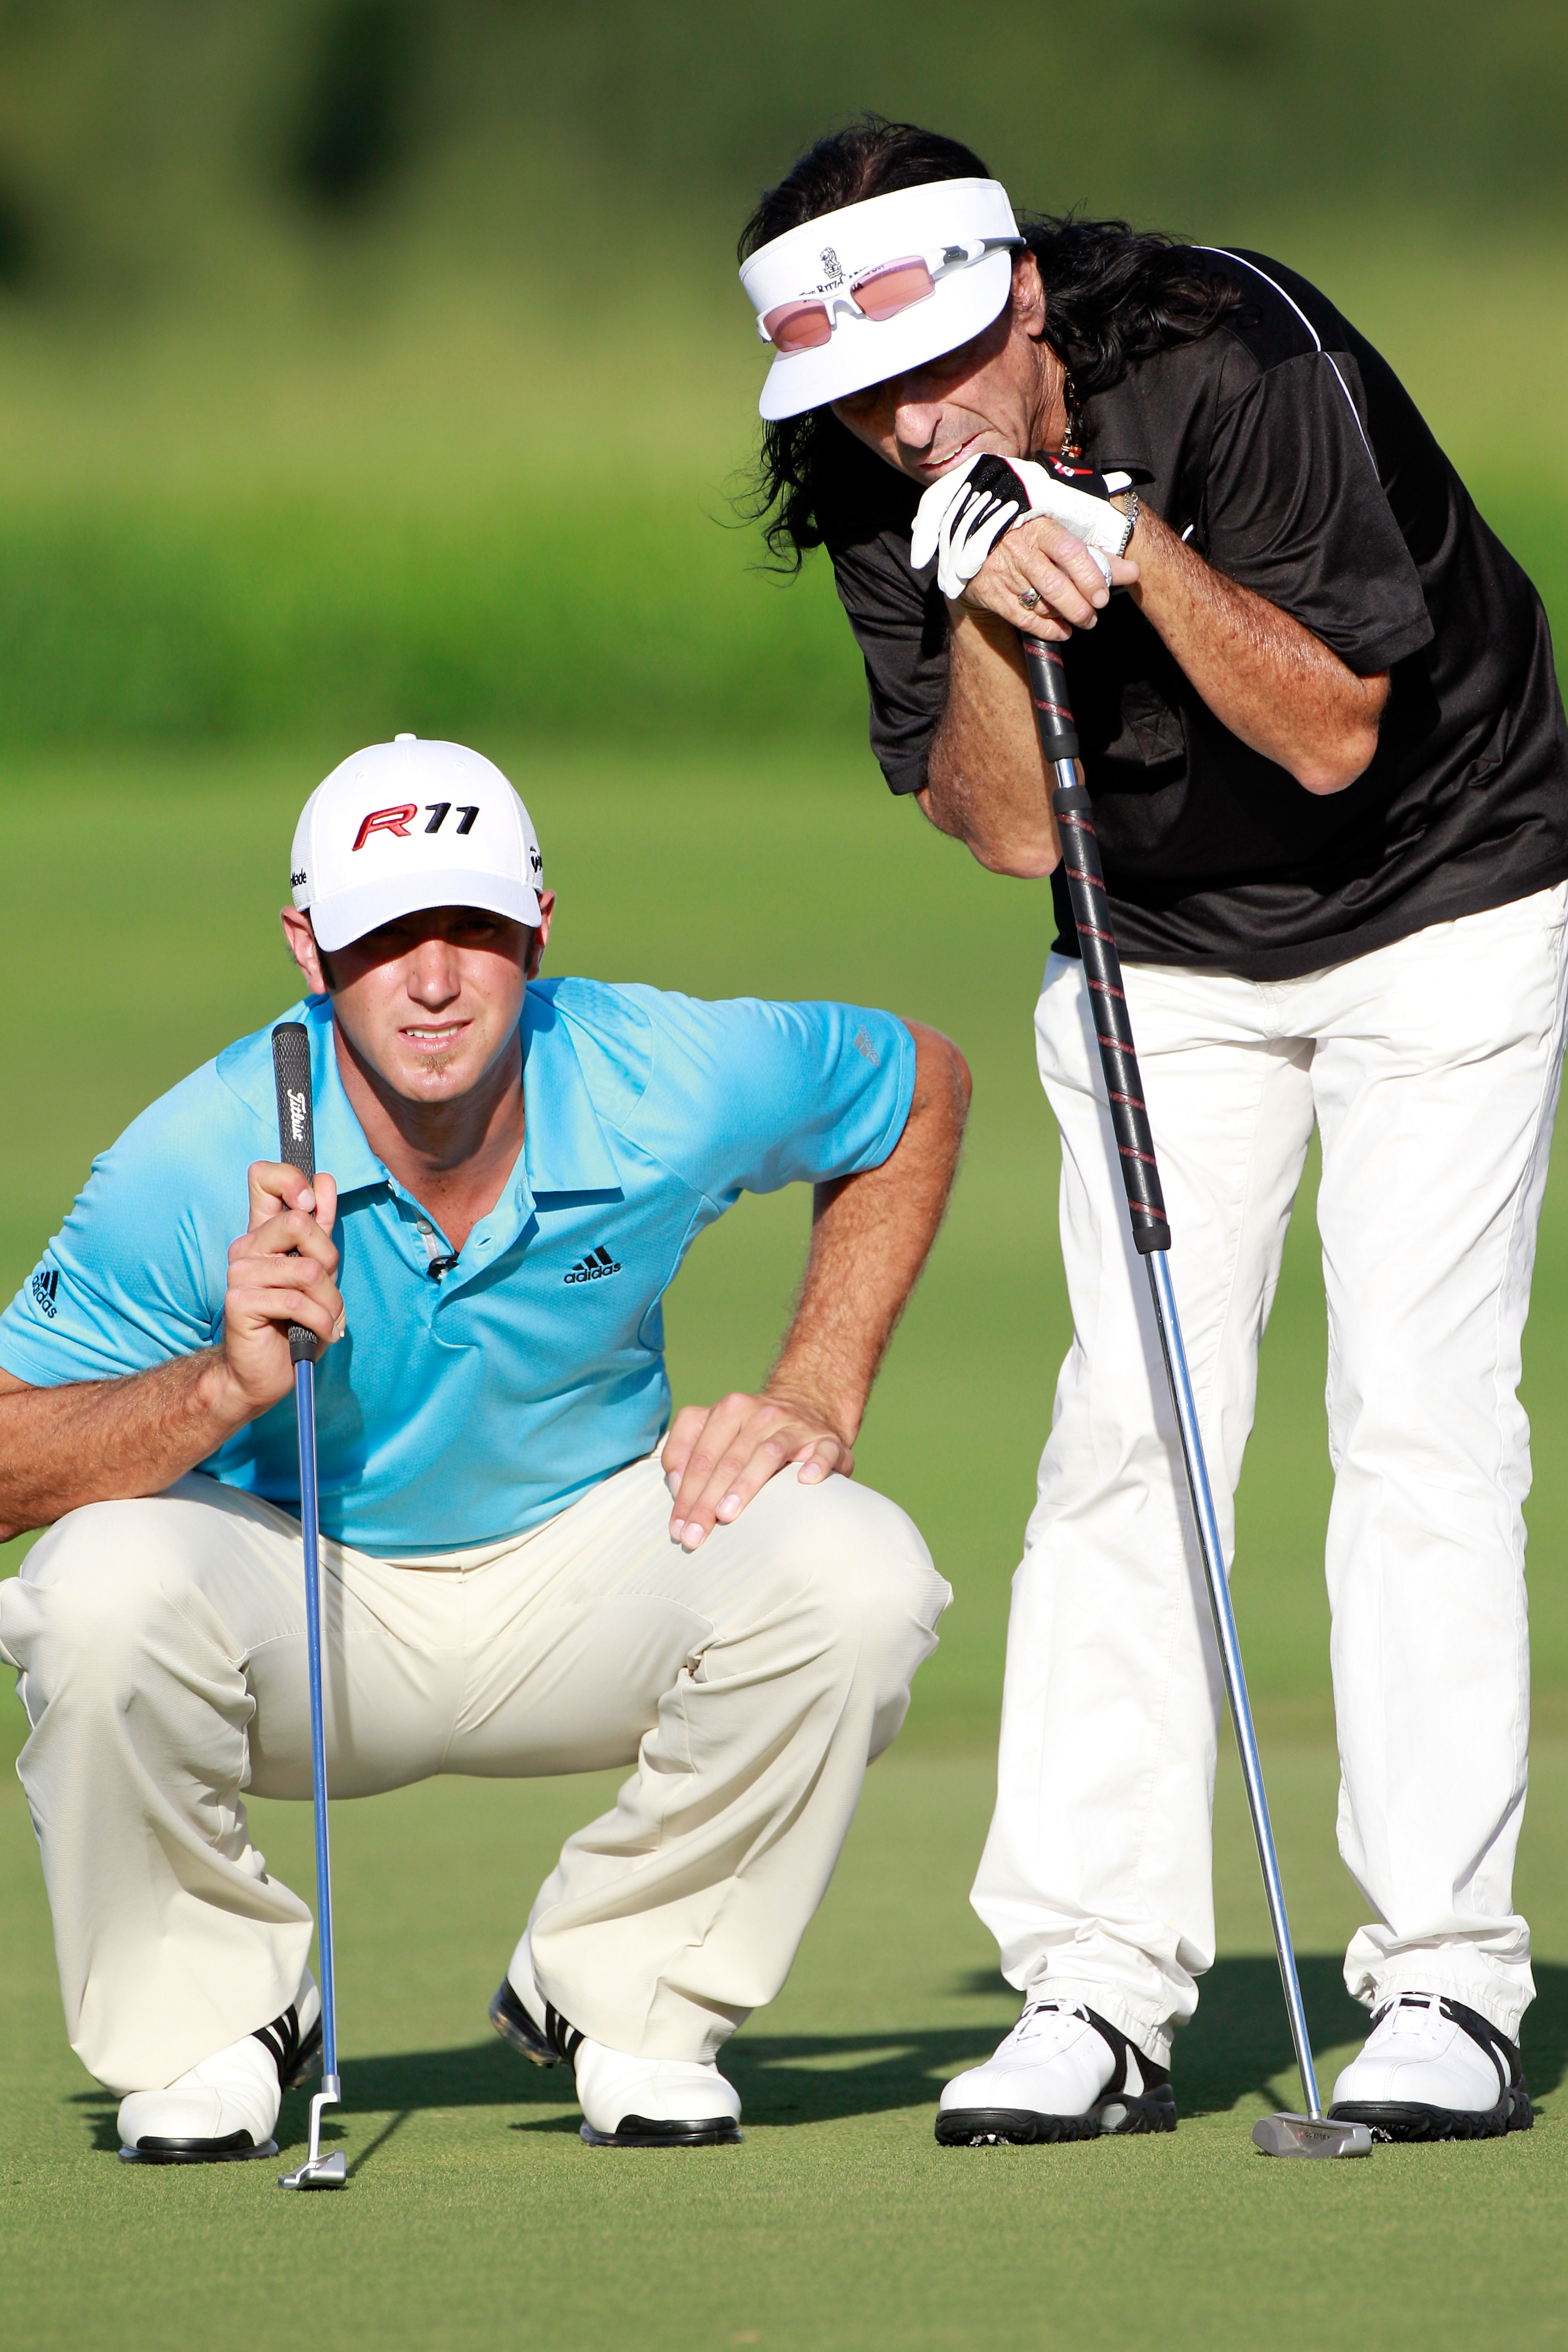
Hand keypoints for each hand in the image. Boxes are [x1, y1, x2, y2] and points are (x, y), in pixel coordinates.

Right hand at [210, 1161, 343, 1422]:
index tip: (310, 1203)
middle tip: (326, 1288)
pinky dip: (320, 1321)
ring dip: (330, 1301)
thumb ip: (320, 1228)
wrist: (267, 1372)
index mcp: (263, 1233)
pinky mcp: (239, 1302)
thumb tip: (326, 1180)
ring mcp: (239, 1273)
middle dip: (329, 1259)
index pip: (264, 1178)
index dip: (291, 1180)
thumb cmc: (295, 1322)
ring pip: (307, 1270)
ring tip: (326, 1319)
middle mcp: (247, 1247)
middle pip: (299, 1223)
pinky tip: (319, 1333)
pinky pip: (297, 1301)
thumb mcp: (318, 1271)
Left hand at [661, 1388, 854, 1551]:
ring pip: (767, 1454)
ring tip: (727, 1515)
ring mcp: (795, 1426)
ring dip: (746, 1485)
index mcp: (730, 1410)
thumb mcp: (714, 1430)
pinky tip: (806, 1481)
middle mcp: (762, 1413)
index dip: (686, 1493)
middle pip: (729, 1460)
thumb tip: (675, 1484)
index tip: (677, 1528)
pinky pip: (823, 1451)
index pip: (701, 1456)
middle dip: (707, 1501)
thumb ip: (685, 1450)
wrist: (810, 1407)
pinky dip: (816, 1465)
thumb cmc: (753, 1433)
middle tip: (695, 1535)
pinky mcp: (826, 1440)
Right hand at [911, 452, 1141, 638]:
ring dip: (1066, 618)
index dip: (1090, 578)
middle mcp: (1019, 549)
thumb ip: (1096, 555)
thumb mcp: (1060, 536)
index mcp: (1040, 527)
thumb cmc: (1031, 537)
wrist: (976, 540)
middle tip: (1095, 616)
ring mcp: (1002, 572)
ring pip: (1040, 604)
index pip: (1069, 553)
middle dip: (1080, 607)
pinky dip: (1047, 629)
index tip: (1104, 597)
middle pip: (1055, 585)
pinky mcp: (990, 593)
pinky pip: (1023, 619)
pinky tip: (1062, 631)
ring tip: (1083, 620)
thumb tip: (1132, 572)